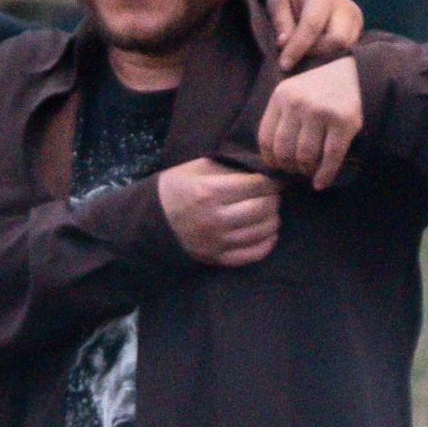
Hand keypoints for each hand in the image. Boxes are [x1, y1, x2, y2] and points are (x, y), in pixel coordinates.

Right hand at [158, 157, 281, 265]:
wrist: (153, 219)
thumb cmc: (179, 187)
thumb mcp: (201, 168)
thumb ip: (232, 169)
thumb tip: (266, 170)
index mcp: (209, 192)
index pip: (257, 185)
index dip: (272, 180)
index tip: (275, 179)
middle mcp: (214, 219)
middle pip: (263, 208)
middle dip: (274, 199)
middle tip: (272, 194)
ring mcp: (215, 242)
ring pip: (262, 231)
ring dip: (273, 219)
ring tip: (269, 211)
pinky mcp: (215, 258)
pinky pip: (252, 254)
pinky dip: (267, 243)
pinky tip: (268, 233)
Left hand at [257, 54, 365, 190]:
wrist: (360, 72)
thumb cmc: (323, 89)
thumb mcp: (296, 92)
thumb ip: (282, 116)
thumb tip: (272, 160)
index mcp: (282, 94)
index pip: (265, 139)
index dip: (271, 160)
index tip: (279, 167)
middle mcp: (298, 101)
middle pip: (284, 152)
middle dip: (290, 168)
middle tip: (298, 171)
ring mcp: (320, 110)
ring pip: (305, 157)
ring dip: (307, 172)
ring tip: (311, 173)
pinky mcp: (343, 121)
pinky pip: (330, 158)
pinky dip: (325, 176)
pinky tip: (321, 183)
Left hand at [263, 0, 365, 69]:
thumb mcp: (277, 3)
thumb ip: (281, 24)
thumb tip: (284, 44)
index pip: (312, 27)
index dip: (297, 49)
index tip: (283, 65)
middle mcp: (344, 6)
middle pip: (338, 41)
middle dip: (317, 53)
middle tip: (299, 53)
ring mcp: (354, 17)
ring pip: (345, 48)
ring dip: (324, 55)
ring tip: (307, 49)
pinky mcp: (358, 27)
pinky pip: (348, 49)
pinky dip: (332, 54)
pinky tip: (318, 49)